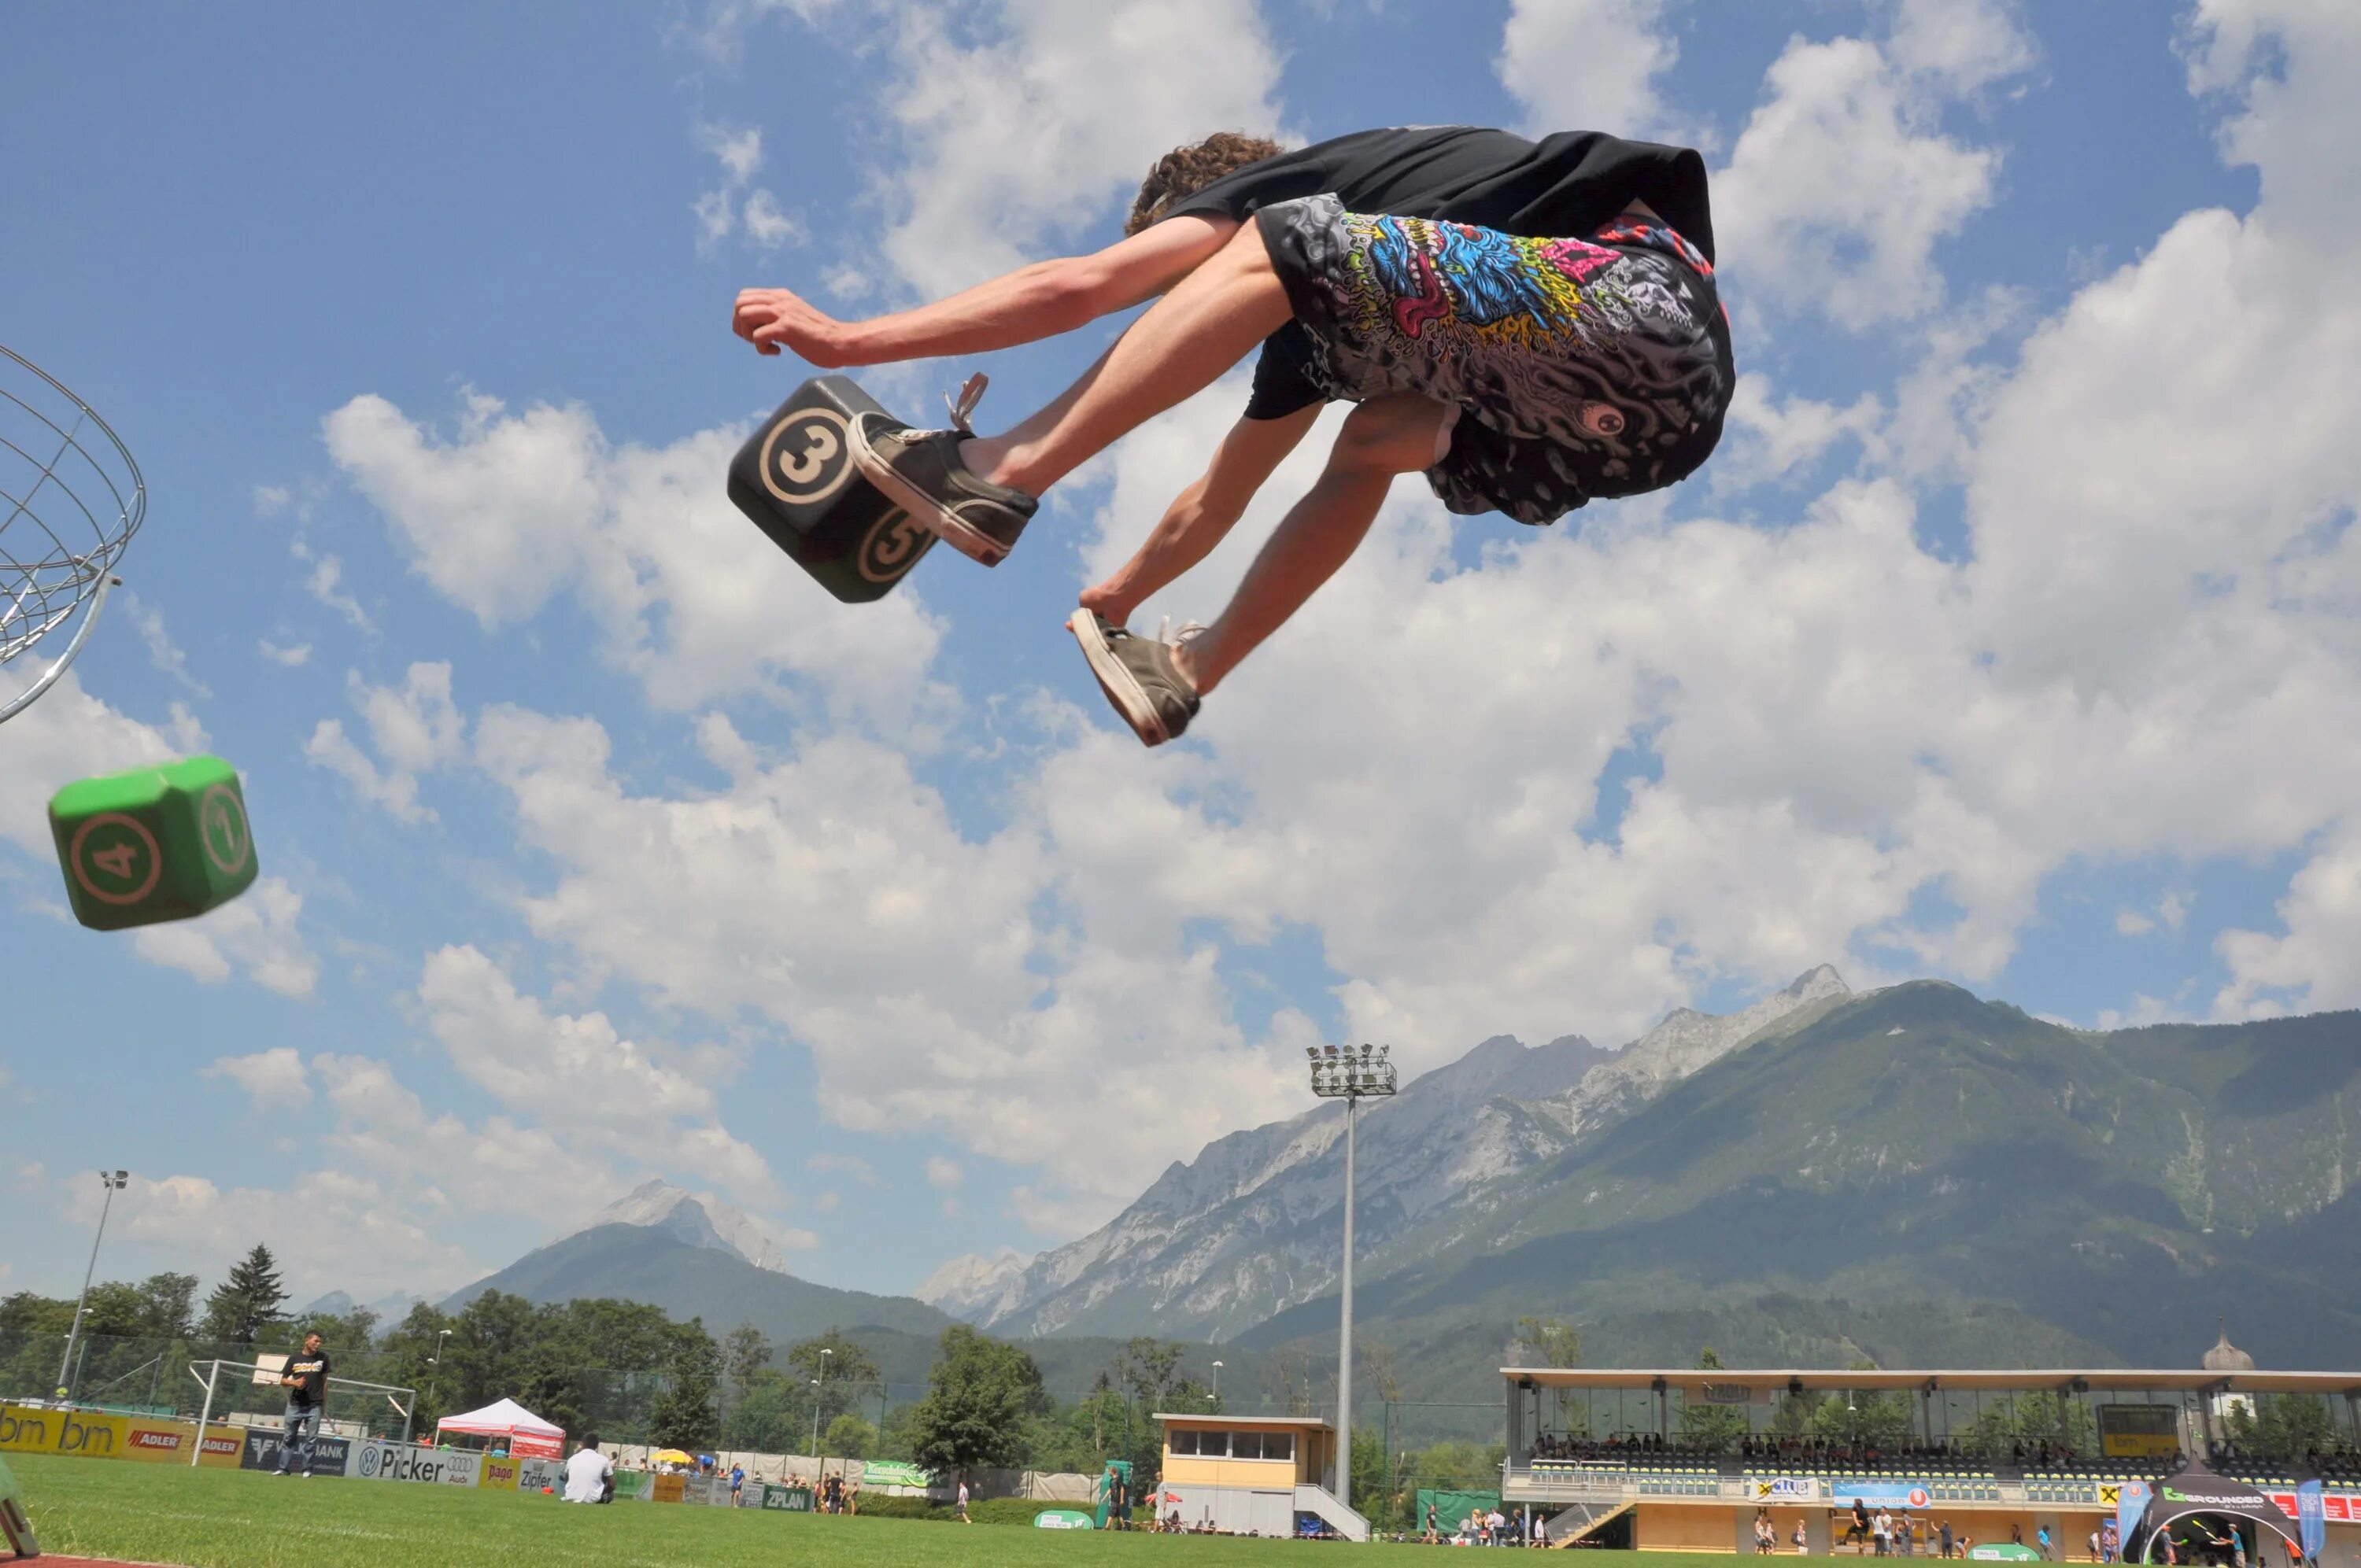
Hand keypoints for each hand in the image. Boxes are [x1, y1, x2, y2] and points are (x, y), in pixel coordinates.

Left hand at [733, 287, 855, 365]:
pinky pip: (758, 336)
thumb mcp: (794, 317)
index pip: (744, 296)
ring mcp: (783, 313)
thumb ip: (778, 315)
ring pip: (744, 315)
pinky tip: (777, 352)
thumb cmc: (820, 337)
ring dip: (748, 334)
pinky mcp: (787, 328)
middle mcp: (780, 300)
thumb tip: (758, 325)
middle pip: (740, 303)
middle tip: (755, 339)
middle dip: (740, 325)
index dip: (742, 317)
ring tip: (765, 344)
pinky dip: (762, 349)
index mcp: (780, 296)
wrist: (841, 342)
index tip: (755, 332)